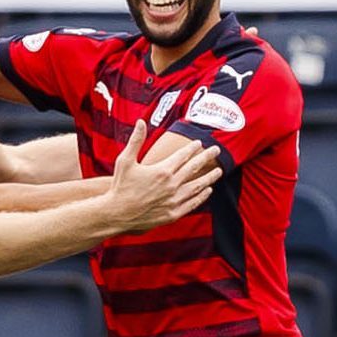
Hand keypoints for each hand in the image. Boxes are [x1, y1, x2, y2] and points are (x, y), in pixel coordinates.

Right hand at [106, 121, 220, 231]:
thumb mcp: (125, 160)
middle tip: (217, 150)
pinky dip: (202, 196)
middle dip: (207, 157)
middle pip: (195, 168)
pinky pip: (192, 203)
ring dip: (209, 177)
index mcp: (163, 170)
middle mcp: (172, 185)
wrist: (117, 214)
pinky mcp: (173, 214)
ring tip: (218, 171)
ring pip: (198, 186)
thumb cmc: (120, 186)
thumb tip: (141, 121)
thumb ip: (136, 140)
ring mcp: (174, 200)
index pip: (183, 155)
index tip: (199, 143)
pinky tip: (207, 191)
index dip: (193, 148)